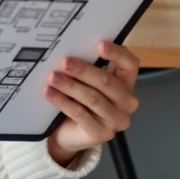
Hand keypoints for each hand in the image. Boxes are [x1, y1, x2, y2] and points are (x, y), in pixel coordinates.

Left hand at [44, 41, 140, 165]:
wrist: (70, 133)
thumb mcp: (87, 82)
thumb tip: (71, 48)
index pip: (130, 64)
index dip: (117, 53)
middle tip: (64, 62)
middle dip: (83, 70)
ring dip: (70, 85)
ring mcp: (116, 120)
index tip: (99, 45)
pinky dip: (63, 102)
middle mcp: (127, 102)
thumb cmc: (81, 101)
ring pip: (92, 98)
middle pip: (106, 82)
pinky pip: (80, 114)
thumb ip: (89, 67)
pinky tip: (50, 92)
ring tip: (53, 77)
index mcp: (127, 83)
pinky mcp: (101, 134)